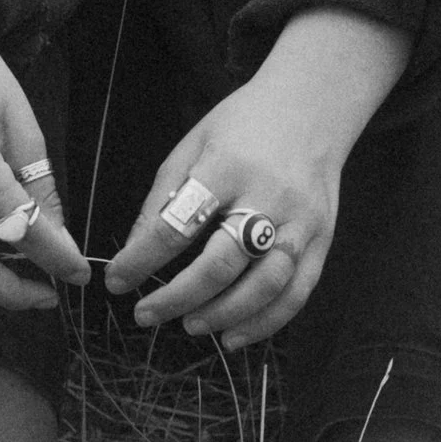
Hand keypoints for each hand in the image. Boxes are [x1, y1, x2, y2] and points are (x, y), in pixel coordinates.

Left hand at [105, 9, 411, 349]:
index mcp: (227, 167)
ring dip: (223, 315)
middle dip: (178, 298)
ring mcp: (301, 221)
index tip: (117, 281)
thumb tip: (133, 252)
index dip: (141, 259)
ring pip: (264, 285)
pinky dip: (266, 322)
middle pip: (222, 263)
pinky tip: (234, 336)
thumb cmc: (244, 123)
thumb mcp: (193, 144)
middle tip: (146, 316)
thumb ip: (164, 197)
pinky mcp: (323, 239)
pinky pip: (297, 292)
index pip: (177, 225)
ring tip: (190, 326)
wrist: (314, 105)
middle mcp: (269, 196)